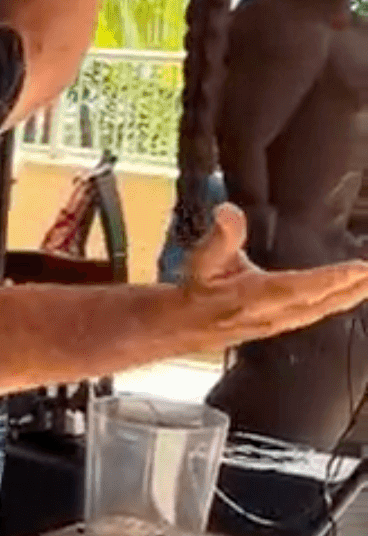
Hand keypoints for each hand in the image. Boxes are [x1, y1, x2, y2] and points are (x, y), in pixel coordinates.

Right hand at [179, 204, 367, 346]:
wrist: (185, 324)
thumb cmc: (198, 289)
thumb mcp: (203, 259)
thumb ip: (220, 235)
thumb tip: (228, 211)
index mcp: (254, 296)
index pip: (301, 288)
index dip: (331, 279)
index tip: (360, 269)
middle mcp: (271, 313)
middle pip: (321, 302)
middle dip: (351, 288)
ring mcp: (279, 323)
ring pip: (321, 310)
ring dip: (349, 296)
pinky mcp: (283, 325)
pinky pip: (316, 313)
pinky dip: (337, 302)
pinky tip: (350, 293)